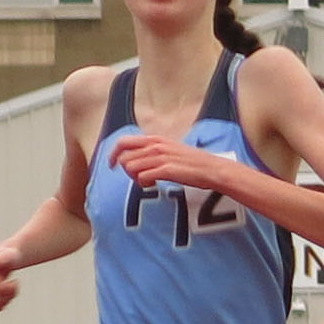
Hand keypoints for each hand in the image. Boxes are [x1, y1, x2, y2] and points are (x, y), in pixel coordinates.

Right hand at [0, 248, 20, 315]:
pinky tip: (4, 297)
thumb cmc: (8, 257)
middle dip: (7, 295)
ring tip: (10, 292)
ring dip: (3, 302)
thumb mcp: (10, 254)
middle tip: (14, 286)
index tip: (16, 282)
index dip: (9, 289)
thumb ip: (4, 257)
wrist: (3, 260)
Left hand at [113, 134, 232, 196]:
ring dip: (135, 178)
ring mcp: (160, 157)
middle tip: (137, 177)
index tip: (111, 165)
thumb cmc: (192, 162)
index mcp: (155, 139)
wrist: (212, 169)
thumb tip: (138, 158)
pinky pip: (142, 177)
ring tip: (149, 180)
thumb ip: (153, 150)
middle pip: (124, 158)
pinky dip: (144, 183)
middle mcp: (155, 146)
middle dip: (126, 170)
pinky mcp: (166, 170)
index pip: (123, 142)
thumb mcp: (170, 149)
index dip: (113, 154)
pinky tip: (154, 184)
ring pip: (130, 168)